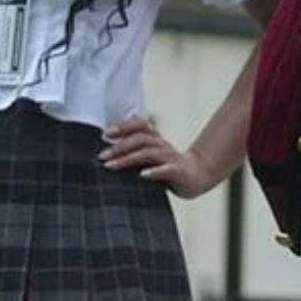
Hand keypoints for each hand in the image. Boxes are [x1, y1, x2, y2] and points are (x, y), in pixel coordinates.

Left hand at [100, 116, 224, 198]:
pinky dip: (154, 171)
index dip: (123, 126)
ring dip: (128, 158)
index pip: (140, 125)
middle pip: (141, 139)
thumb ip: (134, 149)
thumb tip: (107, 144)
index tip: (105, 134)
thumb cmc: (168, 166)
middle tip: (102, 155)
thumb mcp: (151, 155)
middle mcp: (162, 145)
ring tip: (110, 166)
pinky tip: (142, 175)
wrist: (199, 175)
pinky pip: (166, 169)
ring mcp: (171, 158)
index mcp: (155, 140)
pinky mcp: (178, 171)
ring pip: (149, 153)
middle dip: (120, 146)